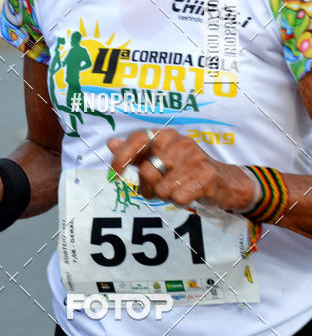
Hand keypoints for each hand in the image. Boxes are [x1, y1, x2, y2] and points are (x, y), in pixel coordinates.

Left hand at [106, 128, 255, 211]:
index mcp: (166, 134)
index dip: (122, 157)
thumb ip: (136, 152)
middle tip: (157, 190)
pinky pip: (178, 198)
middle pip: (147, 172)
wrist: (225, 181)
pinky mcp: (207, 176)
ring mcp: (194, 158)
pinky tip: (189, 194)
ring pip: (162, 189)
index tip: (114, 174)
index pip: (137, 139)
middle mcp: (179, 142)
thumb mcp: (161, 157)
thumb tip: (110, 143)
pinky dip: (180, 202)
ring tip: (177, 189)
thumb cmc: (186, 169)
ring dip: (166, 196)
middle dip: (147, 188)